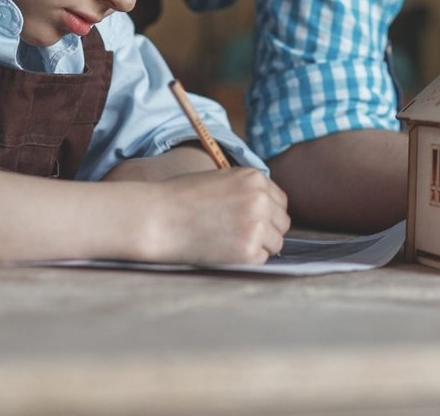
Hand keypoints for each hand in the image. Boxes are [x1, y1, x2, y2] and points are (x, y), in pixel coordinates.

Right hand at [136, 168, 289, 264]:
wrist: (157, 218)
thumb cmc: (181, 199)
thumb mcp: (221, 180)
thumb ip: (247, 192)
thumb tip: (269, 212)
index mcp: (254, 178)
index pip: (280, 202)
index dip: (267, 214)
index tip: (251, 222)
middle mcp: (261, 199)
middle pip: (282, 223)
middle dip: (266, 231)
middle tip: (239, 237)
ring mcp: (257, 225)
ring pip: (276, 243)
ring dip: (258, 247)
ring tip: (229, 244)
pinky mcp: (248, 250)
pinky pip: (261, 259)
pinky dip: (246, 260)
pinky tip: (224, 252)